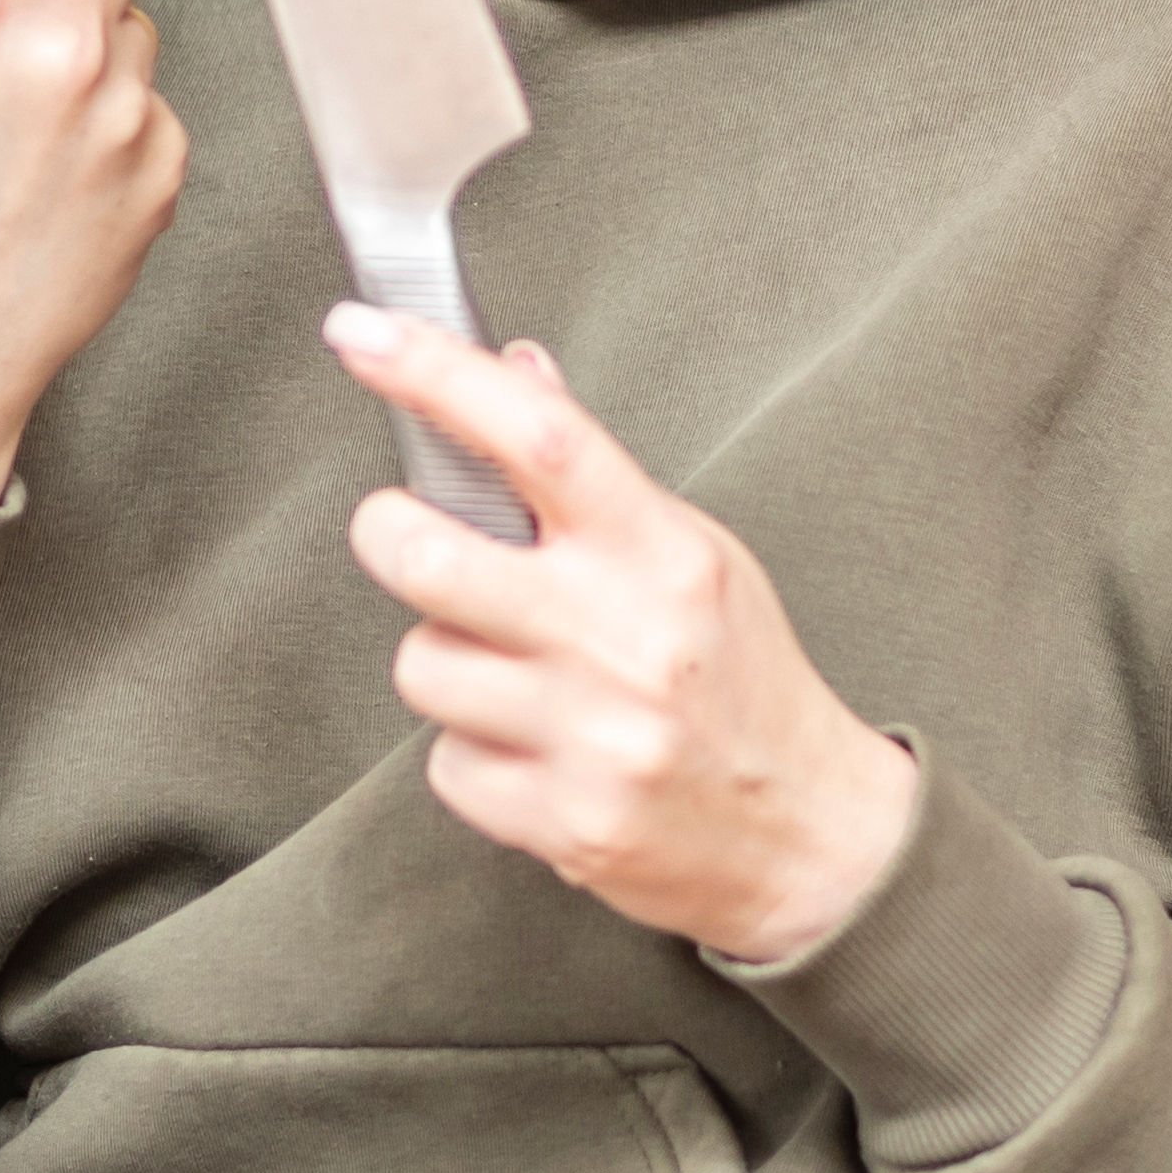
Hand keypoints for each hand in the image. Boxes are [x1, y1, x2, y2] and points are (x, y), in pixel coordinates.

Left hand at [325, 307, 919, 963]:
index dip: (437, 375)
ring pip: (423, 667)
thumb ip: (593, 473)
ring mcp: (594, 735)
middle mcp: (625, 638)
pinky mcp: (565, 820)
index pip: (540, 437)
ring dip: (447, 665)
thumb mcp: (694, 555)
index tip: (361, 334)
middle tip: (406, 534)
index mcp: (662, 553)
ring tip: (515, 678)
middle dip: (387, 533)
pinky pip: (448, 767)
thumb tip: (512, 367)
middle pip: (429, 557)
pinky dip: (474, 759)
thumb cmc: (742, 680)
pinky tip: (538, 755)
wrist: (810, 838)